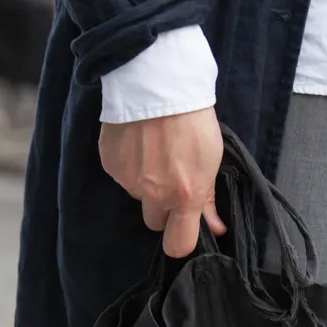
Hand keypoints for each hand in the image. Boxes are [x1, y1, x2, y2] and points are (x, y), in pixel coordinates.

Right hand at [99, 108, 225, 257]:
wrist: (158, 81)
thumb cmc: (192, 118)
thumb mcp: (211, 159)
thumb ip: (209, 198)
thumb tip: (216, 228)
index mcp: (184, 196)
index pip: (177, 245)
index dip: (181, 239)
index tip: (184, 227)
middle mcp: (153, 195)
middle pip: (155, 222)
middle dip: (163, 208)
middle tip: (170, 180)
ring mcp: (128, 181)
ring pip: (137, 196)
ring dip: (145, 183)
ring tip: (154, 151)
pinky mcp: (110, 164)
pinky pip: (121, 176)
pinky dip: (129, 164)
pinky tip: (138, 142)